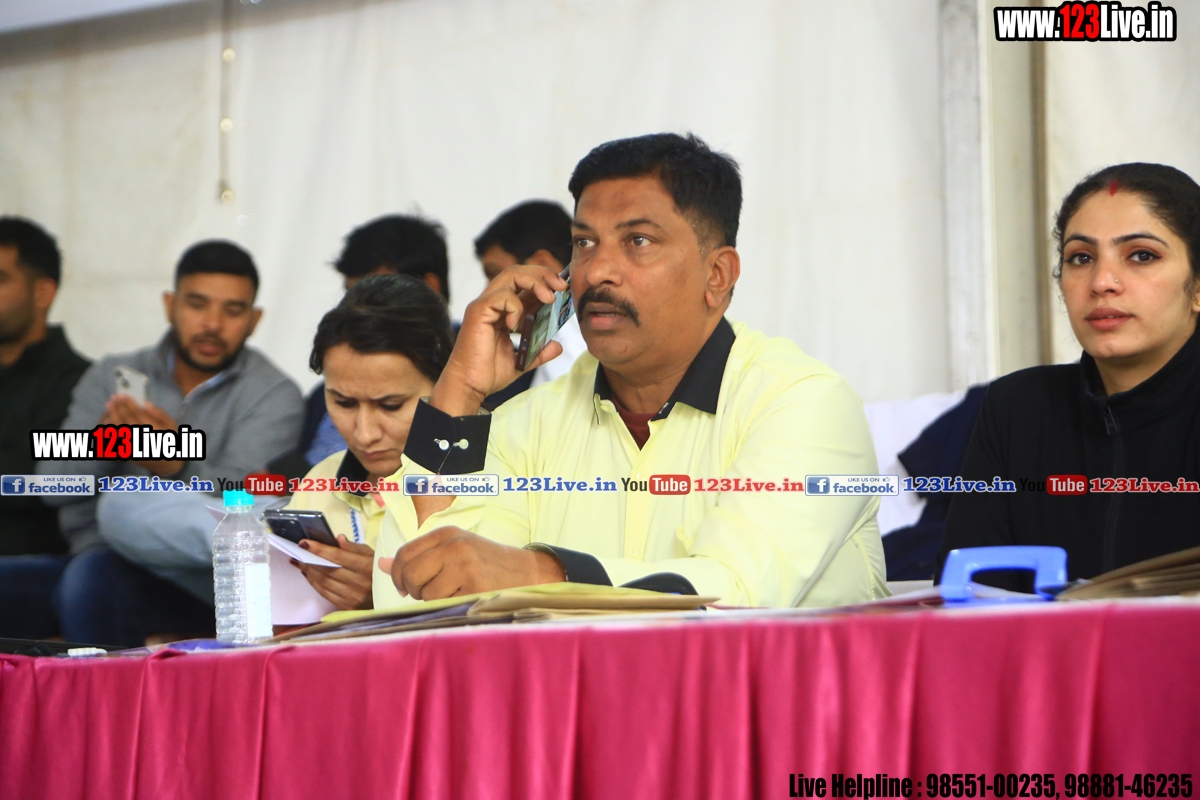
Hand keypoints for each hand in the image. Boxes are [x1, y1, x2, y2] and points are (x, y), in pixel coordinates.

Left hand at [102, 396, 182, 476]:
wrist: (166, 464)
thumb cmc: (170, 441)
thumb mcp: (172, 425)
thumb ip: (160, 414)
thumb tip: (146, 404)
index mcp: (155, 431)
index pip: (138, 414)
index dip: (129, 403)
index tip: (123, 395)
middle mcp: (142, 438)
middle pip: (127, 419)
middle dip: (119, 406)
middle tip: (114, 397)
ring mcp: (133, 447)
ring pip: (119, 428)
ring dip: (113, 415)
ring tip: (109, 405)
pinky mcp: (127, 452)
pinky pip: (116, 439)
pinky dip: (111, 429)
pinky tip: (108, 420)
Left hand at [290, 535, 374, 609]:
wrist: (386, 596)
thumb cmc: (376, 571)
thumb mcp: (371, 555)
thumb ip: (354, 547)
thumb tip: (338, 538)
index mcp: (366, 567)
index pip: (338, 556)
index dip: (320, 549)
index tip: (304, 542)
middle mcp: (359, 583)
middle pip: (328, 570)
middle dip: (309, 560)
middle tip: (297, 551)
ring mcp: (352, 597)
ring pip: (323, 582)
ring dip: (308, 571)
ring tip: (299, 561)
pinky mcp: (346, 606)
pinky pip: (324, 593)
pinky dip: (313, 582)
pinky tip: (308, 574)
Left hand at [377, 526, 564, 600]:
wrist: (528, 573)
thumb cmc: (487, 565)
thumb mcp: (454, 552)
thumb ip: (420, 557)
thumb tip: (383, 564)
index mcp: (447, 534)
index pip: (405, 554)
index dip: (400, 575)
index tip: (407, 587)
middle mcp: (454, 545)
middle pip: (410, 573)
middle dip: (413, 590)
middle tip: (427, 594)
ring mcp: (464, 564)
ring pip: (426, 592)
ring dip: (433, 601)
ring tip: (452, 595)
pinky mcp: (474, 584)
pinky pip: (444, 603)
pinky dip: (449, 606)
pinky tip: (464, 599)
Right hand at [431, 265, 565, 415]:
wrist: (470, 386)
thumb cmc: (489, 373)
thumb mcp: (523, 360)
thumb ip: (539, 351)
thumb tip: (558, 345)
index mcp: (502, 310)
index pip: (523, 283)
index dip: (544, 280)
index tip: (563, 289)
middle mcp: (492, 303)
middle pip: (518, 272)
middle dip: (543, 274)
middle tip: (562, 286)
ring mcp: (484, 305)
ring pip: (511, 275)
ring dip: (535, 282)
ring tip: (550, 299)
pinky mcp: (478, 311)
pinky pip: (502, 296)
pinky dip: (516, 306)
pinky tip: (517, 325)